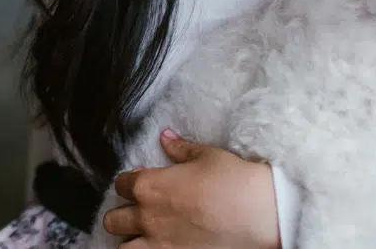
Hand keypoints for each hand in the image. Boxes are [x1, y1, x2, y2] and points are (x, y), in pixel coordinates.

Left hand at [103, 130, 279, 248]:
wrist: (263, 214)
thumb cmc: (235, 181)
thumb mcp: (208, 156)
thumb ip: (180, 149)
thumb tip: (165, 137)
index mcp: (150, 186)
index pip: (121, 184)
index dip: (129, 183)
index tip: (140, 184)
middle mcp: (147, 217)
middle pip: (113, 220)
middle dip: (122, 214)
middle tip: (138, 213)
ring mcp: (158, 244)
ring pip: (122, 247)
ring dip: (128, 240)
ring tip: (142, 237)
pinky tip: (158, 247)